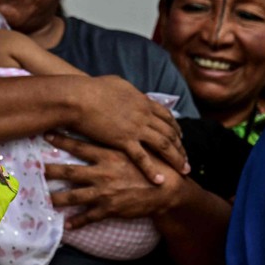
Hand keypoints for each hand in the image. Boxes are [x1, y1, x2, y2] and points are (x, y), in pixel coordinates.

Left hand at [45, 134, 185, 227]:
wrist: (168, 188)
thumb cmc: (153, 164)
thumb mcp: (137, 147)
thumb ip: (121, 138)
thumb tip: (109, 124)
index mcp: (109, 155)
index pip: (80, 146)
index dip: (62, 140)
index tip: (46, 134)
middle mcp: (102, 173)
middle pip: (70, 171)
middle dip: (51, 171)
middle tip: (35, 169)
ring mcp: (105, 192)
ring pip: (74, 196)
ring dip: (58, 198)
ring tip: (45, 200)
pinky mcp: (110, 209)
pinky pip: (89, 217)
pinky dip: (77, 222)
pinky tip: (67, 225)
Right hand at [69, 75, 186, 181]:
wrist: (78, 98)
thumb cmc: (91, 88)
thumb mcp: (116, 84)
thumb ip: (127, 91)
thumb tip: (129, 93)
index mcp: (143, 101)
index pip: (166, 116)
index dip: (175, 127)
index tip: (180, 137)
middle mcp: (144, 115)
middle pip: (170, 132)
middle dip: (180, 146)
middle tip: (186, 158)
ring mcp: (136, 128)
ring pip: (163, 145)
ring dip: (176, 159)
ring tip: (184, 171)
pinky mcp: (124, 141)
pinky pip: (143, 158)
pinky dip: (152, 170)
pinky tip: (160, 180)